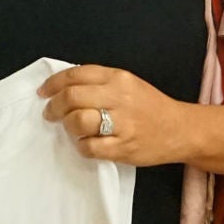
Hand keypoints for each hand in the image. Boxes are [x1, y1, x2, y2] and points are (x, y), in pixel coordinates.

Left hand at [39, 64, 190, 165]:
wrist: (179, 130)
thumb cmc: (150, 106)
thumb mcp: (128, 84)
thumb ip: (100, 82)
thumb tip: (64, 87)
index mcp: (118, 78)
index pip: (76, 75)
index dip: (53, 84)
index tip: (44, 92)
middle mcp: (119, 98)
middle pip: (72, 97)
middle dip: (54, 106)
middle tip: (50, 113)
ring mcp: (122, 124)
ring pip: (78, 121)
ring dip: (67, 126)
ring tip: (70, 128)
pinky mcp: (123, 148)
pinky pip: (89, 147)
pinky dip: (81, 146)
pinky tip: (86, 143)